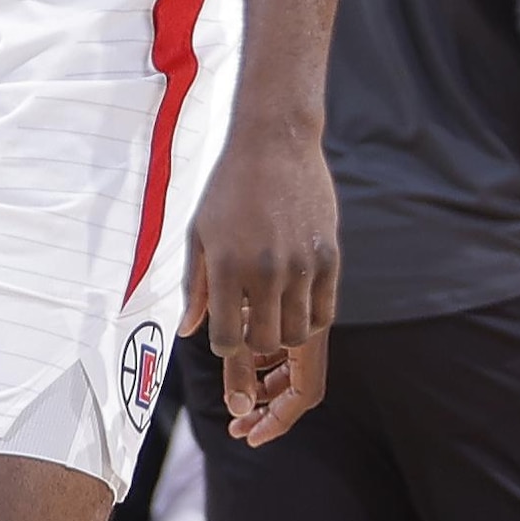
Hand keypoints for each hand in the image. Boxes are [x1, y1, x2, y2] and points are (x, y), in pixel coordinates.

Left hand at [186, 121, 338, 443]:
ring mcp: (303, 266)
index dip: (229, 367)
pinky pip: (324, 315)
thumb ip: (194, 289)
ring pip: (300, 338)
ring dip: (284, 350)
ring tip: (270, 345)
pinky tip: (293, 322)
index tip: (231, 380)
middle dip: (257, 370)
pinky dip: (309, 328)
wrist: (276, 141)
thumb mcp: (199, 235)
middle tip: (250, 379)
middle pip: (266, 347)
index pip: (228, 343)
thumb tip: (190, 335)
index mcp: (228, 267)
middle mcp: (267, 271)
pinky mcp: (329, 259)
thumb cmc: (228, 188)